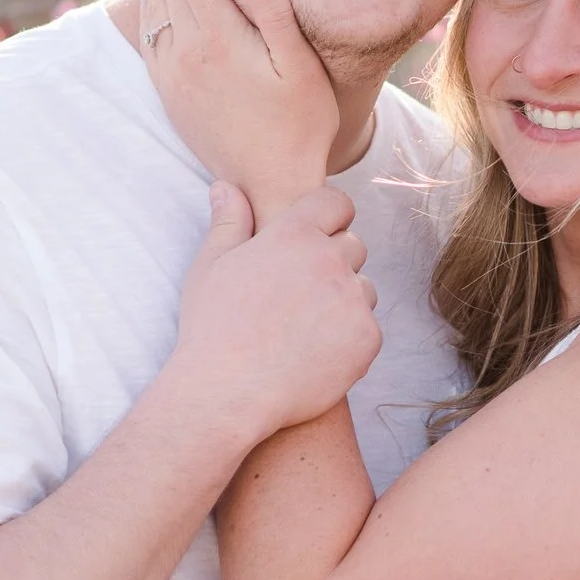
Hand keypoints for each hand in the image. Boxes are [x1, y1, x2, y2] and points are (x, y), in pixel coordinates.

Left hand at [138, 0, 338, 216]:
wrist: (267, 184)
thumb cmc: (300, 124)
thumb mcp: (300, 67)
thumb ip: (274, 13)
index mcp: (218, 40)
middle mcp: (186, 53)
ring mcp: (172, 74)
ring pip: (156, 7)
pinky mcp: (168, 92)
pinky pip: (151, 37)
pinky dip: (152, 6)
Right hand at [172, 183, 380, 434]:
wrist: (227, 393)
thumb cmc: (212, 329)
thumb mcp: (211, 267)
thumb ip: (228, 221)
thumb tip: (227, 186)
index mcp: (293, 235)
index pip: (336, 203)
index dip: (328, 217)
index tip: (316, 237)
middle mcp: (330, 260)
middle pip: (354, 246)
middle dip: (334, 263)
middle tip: (299, 295)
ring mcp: (353, 299)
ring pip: (365, 288)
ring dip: (344, 301)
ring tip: (304, 328)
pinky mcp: (367, 338)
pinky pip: (369, 328)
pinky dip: (349, 339)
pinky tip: (316, 353)